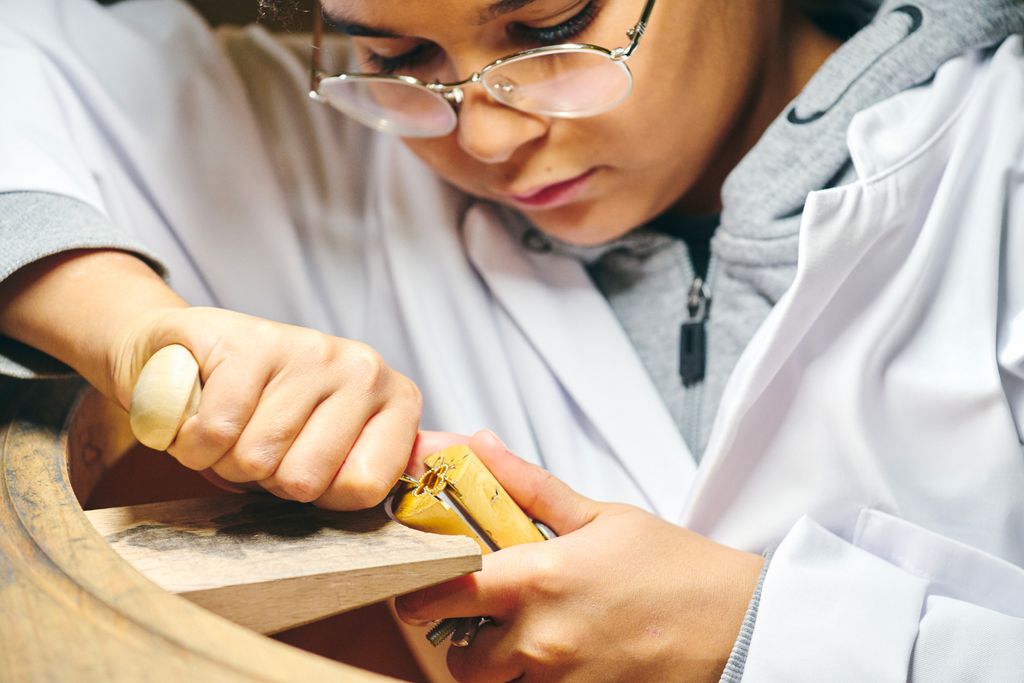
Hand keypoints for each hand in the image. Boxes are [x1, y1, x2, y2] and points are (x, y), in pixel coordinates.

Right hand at [112, 306, 421, 509]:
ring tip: (231, 426)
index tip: (304, 466)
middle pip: (304, 481)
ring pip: (257, 458)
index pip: (364, 488)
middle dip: (265, 478)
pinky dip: (192, 440)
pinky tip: (199, 413)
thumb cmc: (265, 415)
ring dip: (226, 459)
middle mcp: (364, 369)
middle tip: (257, 443)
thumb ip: (378, 464)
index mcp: (396, 400)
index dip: (319, 496)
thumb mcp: (328, 451)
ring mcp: (311, 350)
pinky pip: (217, 431)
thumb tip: (442, 452)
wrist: (186, 355)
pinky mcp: (252, 342)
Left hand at [396, 431, 763, 682]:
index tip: (422, 589)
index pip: (444, 591)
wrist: (737, 623)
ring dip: (500, 670)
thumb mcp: (598, 515)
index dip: (423, 592)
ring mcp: (563, 682)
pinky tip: (561, 661)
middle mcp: (542, 639)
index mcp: (539, 579)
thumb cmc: (673, 567)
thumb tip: (477, 445)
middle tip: (488, 621)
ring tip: (528, 642)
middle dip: (465, 642)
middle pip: (461, 658)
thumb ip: (526, 486)